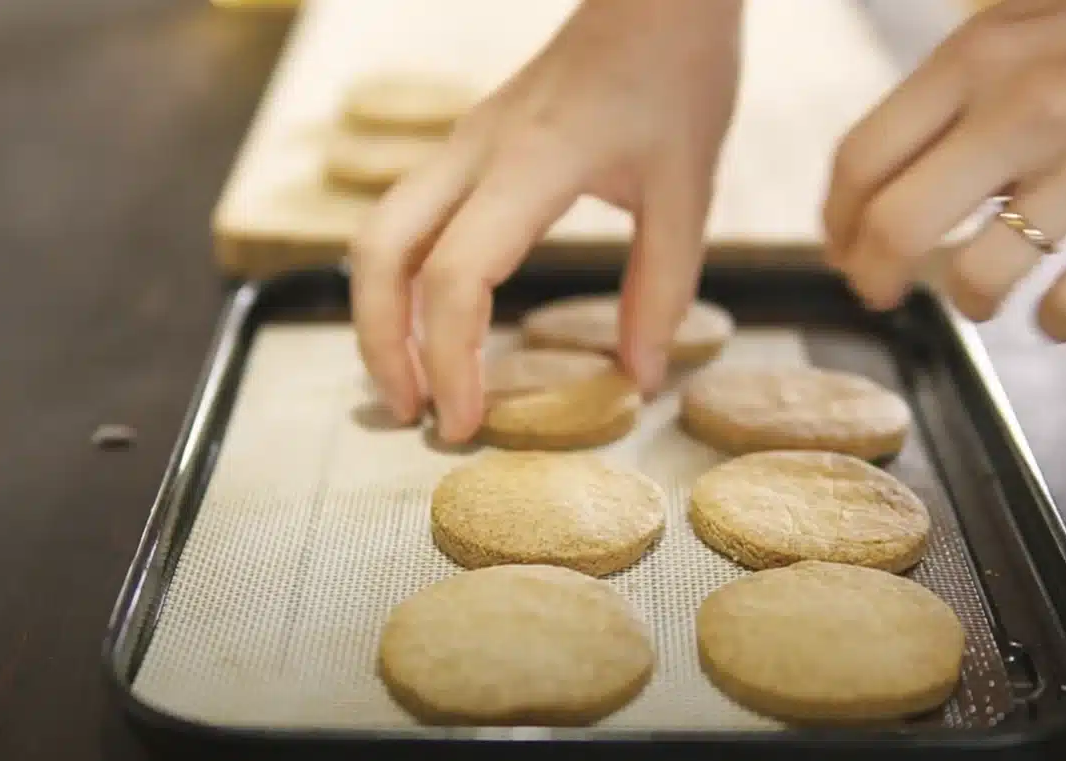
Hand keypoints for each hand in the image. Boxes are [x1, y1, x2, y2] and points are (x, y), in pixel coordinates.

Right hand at [351, 0, 741, 441]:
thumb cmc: (677, 74)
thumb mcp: (687, 187)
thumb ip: (662, 288)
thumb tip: (639, 377)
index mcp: (533, 165)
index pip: (456, 275)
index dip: (449, 359)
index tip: (465, 423)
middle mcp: (476, 152)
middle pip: (380, 254)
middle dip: (379, 344)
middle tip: (412, 415)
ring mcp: (462, 144)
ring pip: (378, 233)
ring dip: (379, 314)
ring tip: (413, 382)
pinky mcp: (467, 146)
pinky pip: (407, 219)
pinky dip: (402, 282)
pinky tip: (435, 323)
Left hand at [823, 0, 1065, 340]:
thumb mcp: (1019, 28)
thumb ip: (950, 93)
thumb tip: (877, 184)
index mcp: (977, 59)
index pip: (862, 158)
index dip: (836, 222)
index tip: (841, 249)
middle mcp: (1026, 109)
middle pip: (898, 227)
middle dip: (872, 279)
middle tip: (878, 294)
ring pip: (978, 276)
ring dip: (967, 301)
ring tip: (979, 293)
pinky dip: (1056, 323)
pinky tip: (1057, 308)